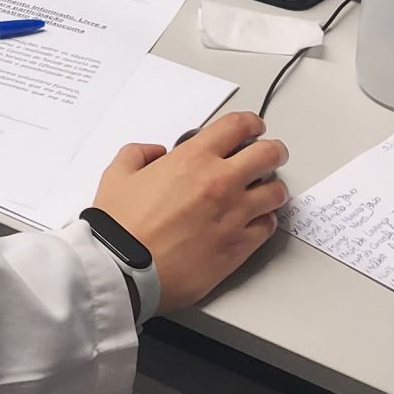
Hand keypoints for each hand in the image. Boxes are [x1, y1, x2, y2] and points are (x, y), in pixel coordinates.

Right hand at [91, 110, 286, 308]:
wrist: (125, 270)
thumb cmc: (120, 227)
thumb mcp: (117, 175)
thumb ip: (138, 154)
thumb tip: (155, 153)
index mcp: (193, 159)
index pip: (237, 126)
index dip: (251, 122)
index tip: (253, 127)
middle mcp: (220, 182)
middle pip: (269, 154)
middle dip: (273, 151)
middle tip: (270, 155)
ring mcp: (234, 216)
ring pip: (276, 192)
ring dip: (272, 188)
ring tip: (264, 192)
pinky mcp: (239, 248)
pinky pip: (268, 227)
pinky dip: (264, 221)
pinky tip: (254, 221)